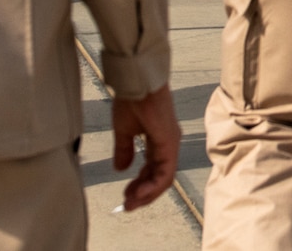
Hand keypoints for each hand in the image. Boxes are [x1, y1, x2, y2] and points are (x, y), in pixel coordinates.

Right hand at [111, 84, 179, 209]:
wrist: (136, 85)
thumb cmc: (131, 101)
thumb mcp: (124, 131)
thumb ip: (124, 150)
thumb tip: (120, 169)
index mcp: (159, 140)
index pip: (153, 170)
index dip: (140, 185)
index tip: (126, 196)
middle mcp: (168, 144)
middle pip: (160, 177)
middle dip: (143, 194)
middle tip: (127, 206)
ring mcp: (171, 144)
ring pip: (164, 178)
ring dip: (147, 194)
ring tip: (131, 204)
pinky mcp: (169, 143)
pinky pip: (165, 171)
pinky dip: (153, 185)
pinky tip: (140, 194)